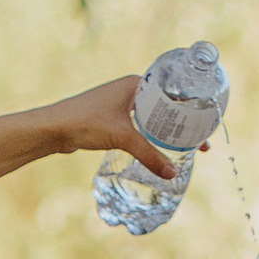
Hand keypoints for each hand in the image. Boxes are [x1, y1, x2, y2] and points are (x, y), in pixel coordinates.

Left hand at [58, 74, 215, 165]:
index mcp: (136, 83)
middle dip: (182, 120)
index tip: (205, 119)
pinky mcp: (112, 117)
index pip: (172, 90)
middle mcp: (130, 89)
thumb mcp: (122, 138)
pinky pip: (140, 123)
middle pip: (165, 104)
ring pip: (152, 115)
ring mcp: (121, 102)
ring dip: (167, 128)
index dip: (190, 105)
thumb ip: (149, 155)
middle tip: (200, 136)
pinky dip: (151, 133)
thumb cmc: (85, 122)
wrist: (54, 128)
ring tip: (184, 143)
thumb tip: (172, 174)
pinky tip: (158, 145)